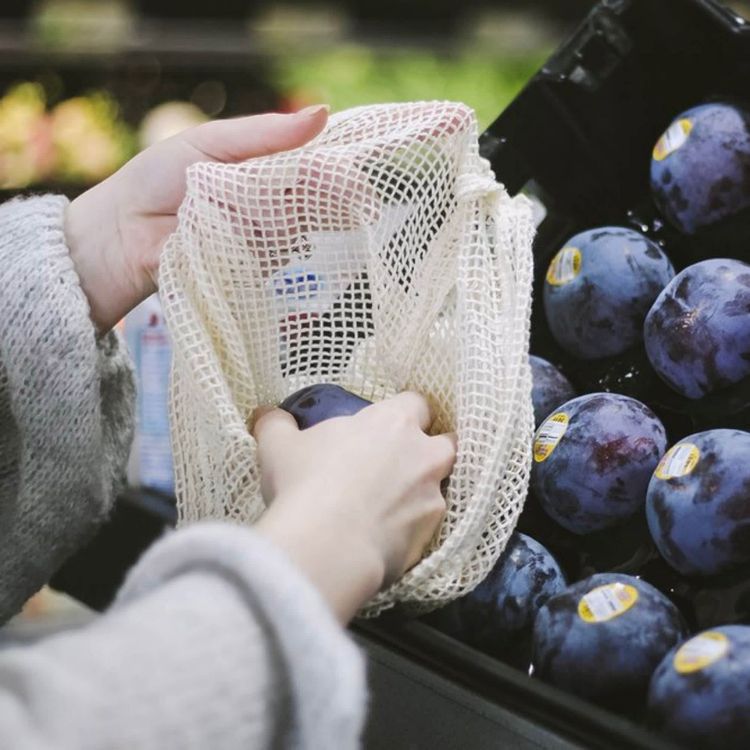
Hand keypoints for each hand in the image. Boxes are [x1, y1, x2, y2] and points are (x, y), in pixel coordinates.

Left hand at [64, 105, 328, 331]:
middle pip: (313, 202)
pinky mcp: (253, 270)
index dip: (337, 175)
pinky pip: (276, 261)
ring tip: (231, 216)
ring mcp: (264, 239)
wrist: (122, 234)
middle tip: (296, 202)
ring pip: (294, 231)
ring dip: (276, 224)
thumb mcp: (210, 143)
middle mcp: (270, 203)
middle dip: (315, 202)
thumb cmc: (158, 179)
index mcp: (263, 167)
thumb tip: (323, 113)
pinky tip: (241, 243)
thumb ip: (265, 133)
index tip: (354, 184)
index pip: (315, 167)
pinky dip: (266, 251)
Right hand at [251, 392, 456, 622]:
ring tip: (391, 510)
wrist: (326, 544)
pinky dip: (411, 532)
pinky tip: (386, 541)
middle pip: (447, 443)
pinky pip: (426, 529)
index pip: (417, 403)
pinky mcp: (430, 536)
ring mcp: (432, 497)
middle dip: (432, 452)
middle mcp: (423, 455)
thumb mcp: (278, 446)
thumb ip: (276, 424)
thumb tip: (265, 414)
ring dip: (422, 494)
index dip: (406, 414)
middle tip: (402, 467)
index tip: (386, 429)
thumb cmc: (305, 482)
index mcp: (393, 422)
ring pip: (440, 489)